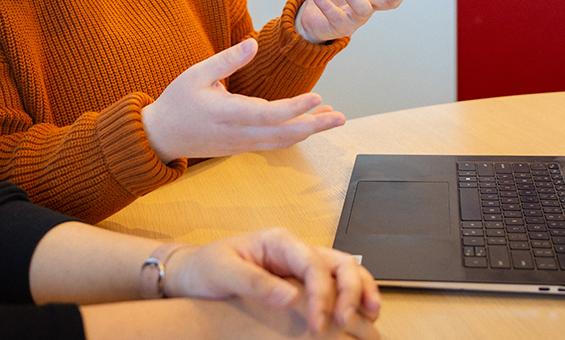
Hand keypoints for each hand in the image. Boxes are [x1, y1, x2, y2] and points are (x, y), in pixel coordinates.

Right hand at [142, 39, 345, 162]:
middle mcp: (238, 134)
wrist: (160, 137)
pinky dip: (294, 135)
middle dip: (315, 126)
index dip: (295, 108)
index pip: (269, 114)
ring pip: (282, 141)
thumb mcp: (196, 74)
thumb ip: (226, 60)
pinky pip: (274, 143)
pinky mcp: (241, 147)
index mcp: (227, 114)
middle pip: (284, 134)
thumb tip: (253, 44)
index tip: (317, 98)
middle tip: (340, 117)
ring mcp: (241, 144)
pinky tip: (307, 124)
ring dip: (308, 130)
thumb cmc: (177, 102)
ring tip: (332, 117)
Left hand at [167, 228, 381, 336]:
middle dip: (352, 290)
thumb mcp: (223, 271)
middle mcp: (295, 250)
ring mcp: (301, 265)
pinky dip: (352, 299)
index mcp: (278, 241)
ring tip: (370, 317)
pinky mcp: (301, 282)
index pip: (313, 263)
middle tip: (345, 322)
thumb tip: (289, 298)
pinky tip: (357, 318)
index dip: (321, 293)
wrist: (194, 272)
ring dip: (361, 291)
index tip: (317, 324)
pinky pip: (335, 286)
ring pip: (345, 271)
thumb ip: (255, 282)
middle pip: (340, 262)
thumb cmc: (207, 267)